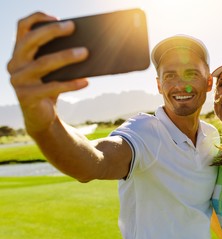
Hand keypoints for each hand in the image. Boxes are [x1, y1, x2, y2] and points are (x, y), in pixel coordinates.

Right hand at [7, 12, 88, 133]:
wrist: (42, 117)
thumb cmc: (50, 88)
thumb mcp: (52, 70)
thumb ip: (57, 56)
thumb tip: (84, 44)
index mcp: (19, 53)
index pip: (22, 28)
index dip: (37, 18)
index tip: (58, 18)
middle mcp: (14, 64)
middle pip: (31, 41)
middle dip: (52, 31)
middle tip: (72, 27)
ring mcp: (17, 81)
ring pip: (43, 63)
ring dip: (66, 56)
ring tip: (85, 52)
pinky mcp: (26, 97)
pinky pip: (51, 87)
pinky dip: (70, 84)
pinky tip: (86, 81)